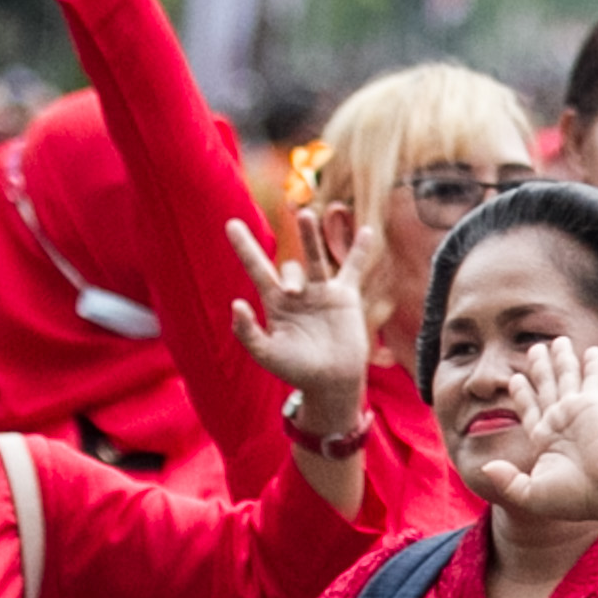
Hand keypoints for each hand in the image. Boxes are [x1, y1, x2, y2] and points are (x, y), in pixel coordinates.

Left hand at [225, 212, 368, 432]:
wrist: (331, 382)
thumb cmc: (297, 370)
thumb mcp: (267, 354)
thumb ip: (248, 333)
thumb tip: (237, 304)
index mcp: (275, 302)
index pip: (257, 268)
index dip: (244, 247)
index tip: (230, 223)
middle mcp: (298, 292)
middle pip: (289, 268)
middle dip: (290, 276)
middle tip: (293, 292)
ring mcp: (322, 292)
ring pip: (316, 257)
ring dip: (309, 236)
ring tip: (305, 216)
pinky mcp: (345, 297)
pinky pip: (353, 269)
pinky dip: (360, 251)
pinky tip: (366, 230)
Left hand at [468, 334, 597, 524]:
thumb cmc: (575, 498)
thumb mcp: (531, 494)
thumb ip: (507, 480)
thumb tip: (487, 468)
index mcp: (545, 439)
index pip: (530, 409)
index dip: (522, 394)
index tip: (515, 378)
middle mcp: (561, 422)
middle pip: (546, 386)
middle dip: (540, 368)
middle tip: (534, 348)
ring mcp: (578, 411)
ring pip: (566, 376)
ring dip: (561, 358)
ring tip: (556, 340)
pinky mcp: (595, 404)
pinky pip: (592, 378)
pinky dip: (592, 363)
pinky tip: (590, 350)